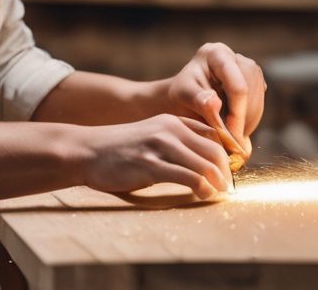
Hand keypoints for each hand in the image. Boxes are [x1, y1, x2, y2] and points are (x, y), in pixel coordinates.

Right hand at [76, 114, 230, 198]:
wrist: (87, 150)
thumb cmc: (122, 149)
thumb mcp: (153, 136)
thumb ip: (177, 142)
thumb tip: (204, 161)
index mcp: (173, 121)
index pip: (213, 135)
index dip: (227, 155)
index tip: (230, 171)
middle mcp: (170, 129)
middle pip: (214, 150)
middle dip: (226, 171)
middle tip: (227, 187)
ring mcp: (159, 146)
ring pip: (204, 163)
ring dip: (217, 182)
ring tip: (218, 193)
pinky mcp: (150, 165)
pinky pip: (187, 176)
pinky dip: (201, 187)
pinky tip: (202, 194)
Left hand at [166, 43, 266, 154]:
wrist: (184, 98)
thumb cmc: (181, 96)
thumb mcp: (182, 96)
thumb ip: (198, 99)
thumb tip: (215, 104)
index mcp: (217, 54)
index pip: (238, 86)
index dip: (238, 114)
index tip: (232, 137)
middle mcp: (237, 58)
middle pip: (252, 90)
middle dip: (244, 119)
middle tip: (233, 141)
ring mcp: (248, 69)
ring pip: (258, 98)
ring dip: (249, 121)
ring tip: (232, 137)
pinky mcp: (254, 82)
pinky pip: (259, 103)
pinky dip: (250, 120)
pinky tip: (236, 129)